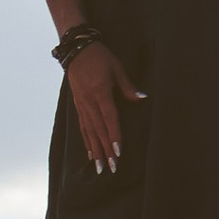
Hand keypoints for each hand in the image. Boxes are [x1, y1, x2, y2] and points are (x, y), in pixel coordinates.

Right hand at [63, 44, 144, 172]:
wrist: (76, 50)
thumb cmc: (99, 57)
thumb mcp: (117, 68)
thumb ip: (128, 86)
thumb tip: (142, 99)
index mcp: (101, 92)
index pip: (110, 118)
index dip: (114, 136)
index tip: (118, 152)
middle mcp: (90, 102)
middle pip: (99, 130)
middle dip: (106, 151)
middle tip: (112, 168)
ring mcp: (82, 105)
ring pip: (89, 132)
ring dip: (96, 151)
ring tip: (100, 167)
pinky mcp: (78, 105)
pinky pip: (83, 127)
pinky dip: (87, 142)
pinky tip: (91, 154)